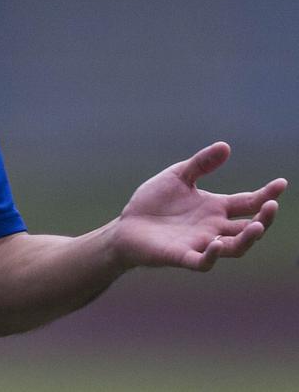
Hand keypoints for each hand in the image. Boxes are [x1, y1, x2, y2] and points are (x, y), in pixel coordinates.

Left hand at [111, 142, 287, 271]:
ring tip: (257, 226)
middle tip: (271, 205)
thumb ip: (201, 164)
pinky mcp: (181, 256)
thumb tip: (226, 146)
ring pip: (234, 247)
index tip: (281, 183)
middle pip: (248, 227)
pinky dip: (211, 255)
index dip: (266, 194)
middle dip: (263, 218)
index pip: (248, 202)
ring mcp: (199, 243)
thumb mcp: (177, 176)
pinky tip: (215, 242)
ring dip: (247, 239)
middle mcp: (213, 228)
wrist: (125, 226)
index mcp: (215, 208)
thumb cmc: (153, 202)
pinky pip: (202, 261)